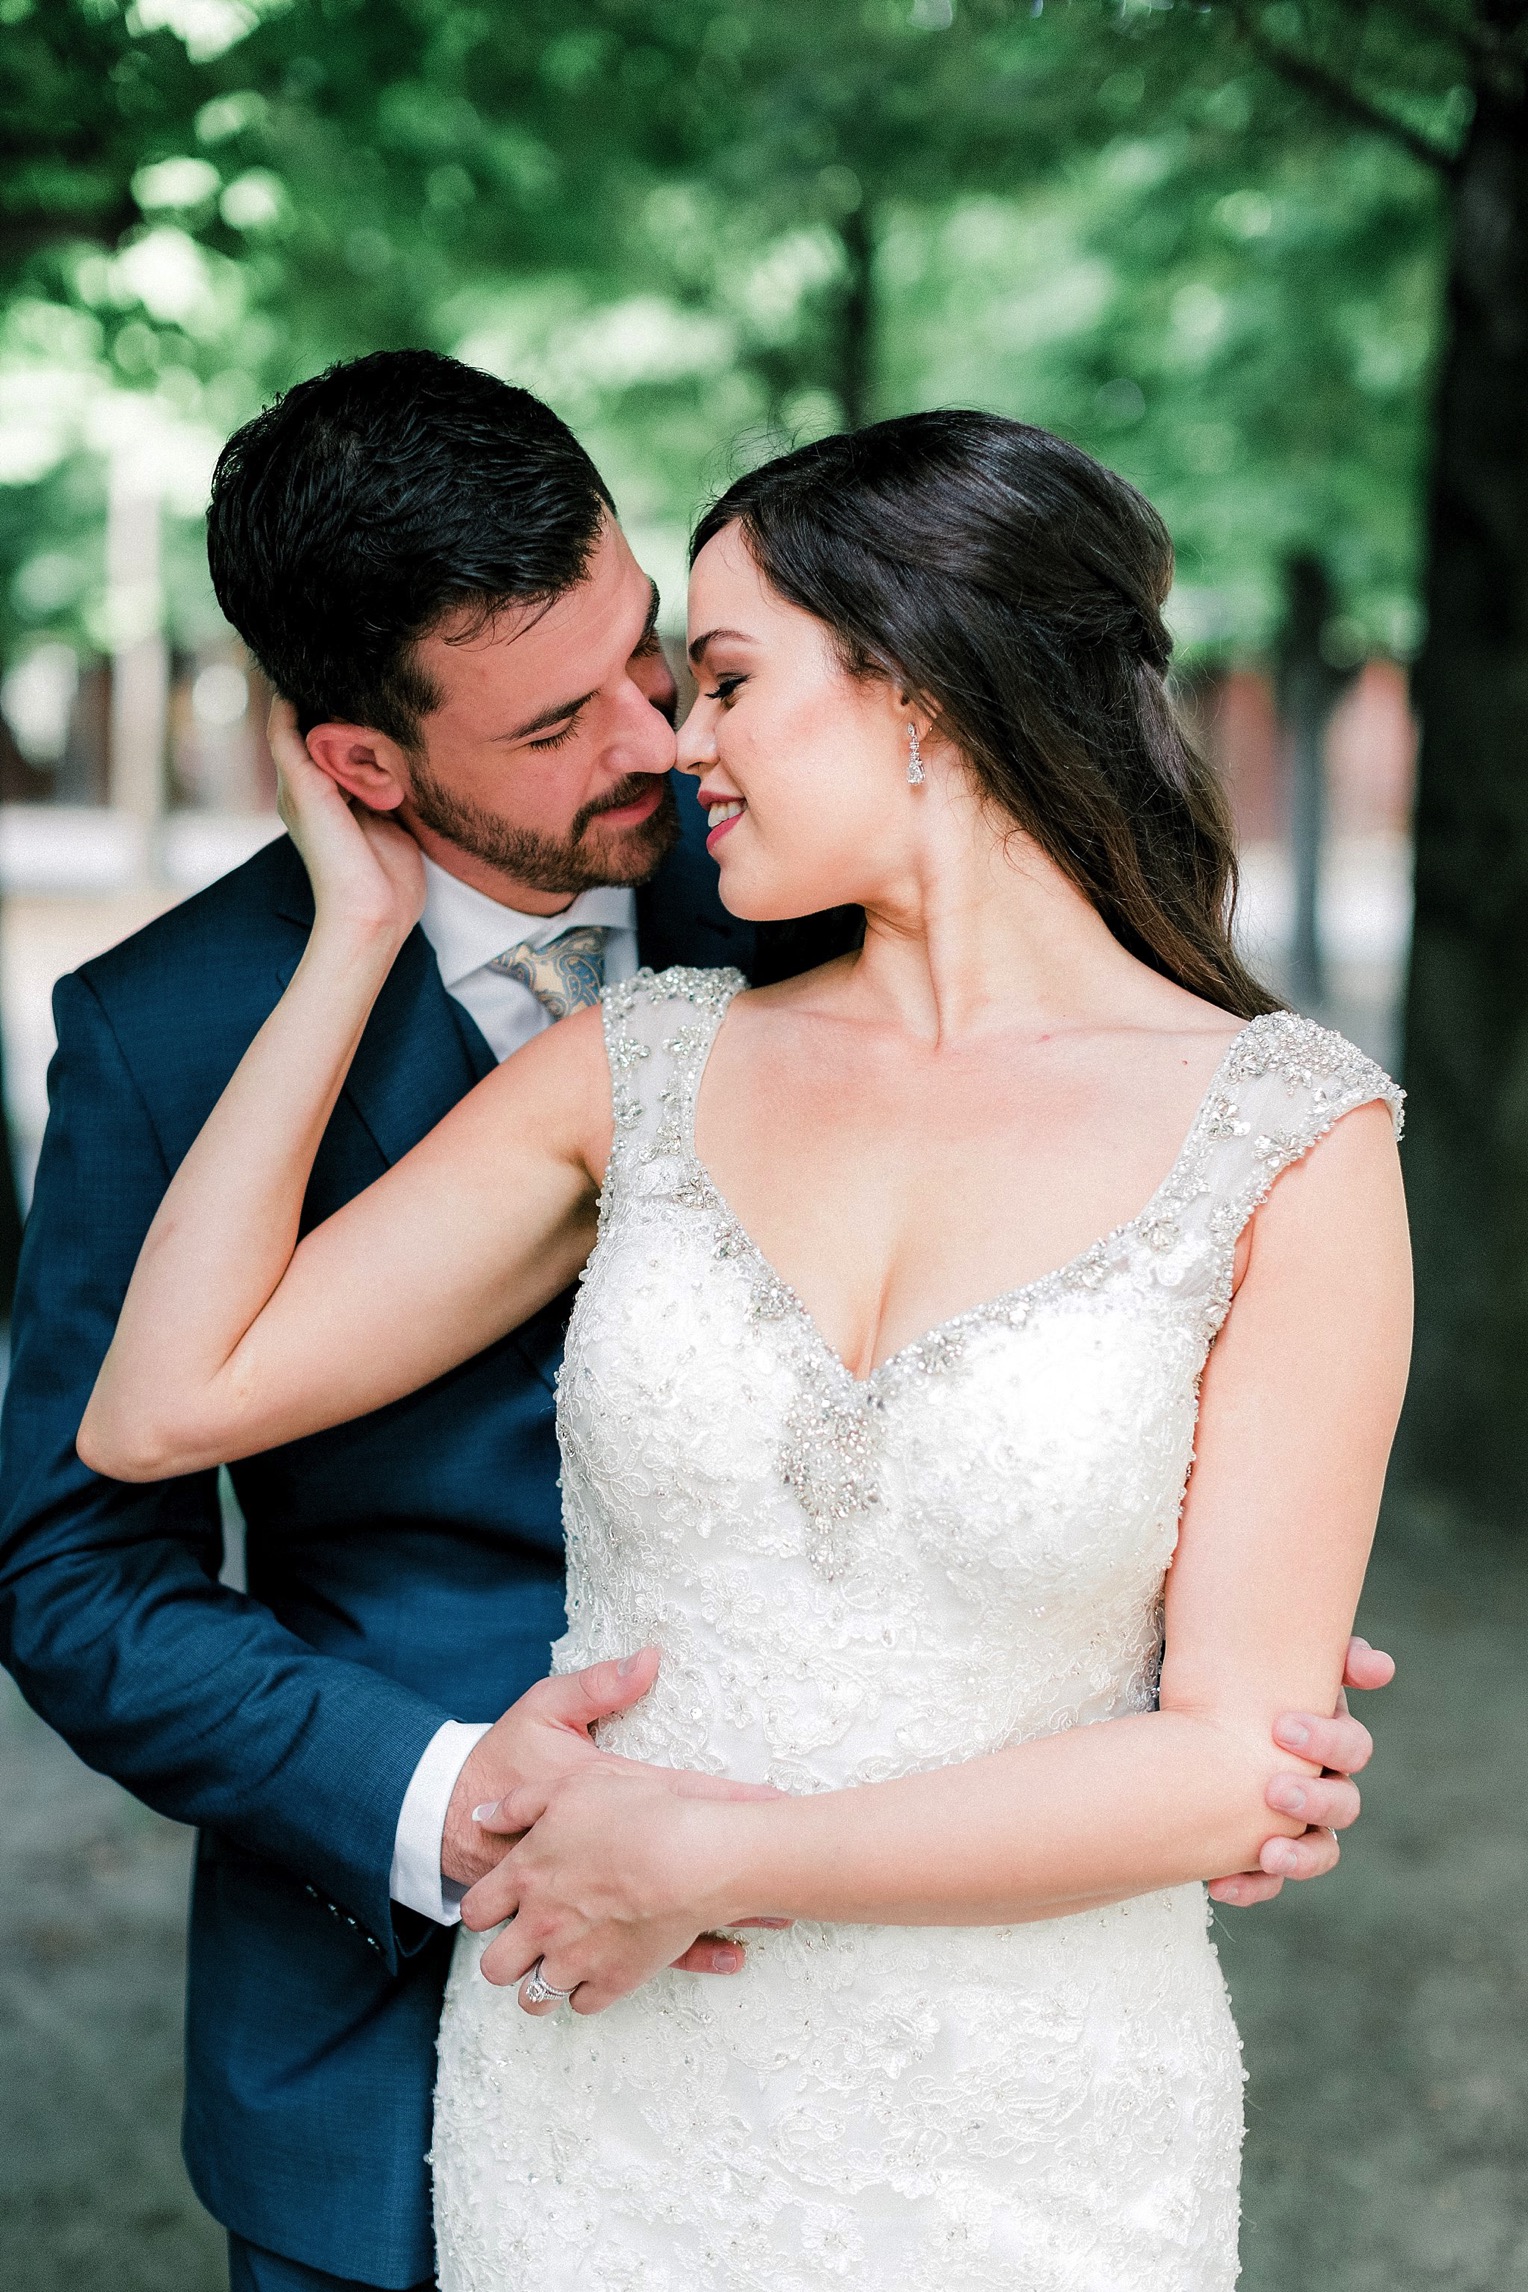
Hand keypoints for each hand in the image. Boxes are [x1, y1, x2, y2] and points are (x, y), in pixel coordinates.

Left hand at [268, 698, 423, 942]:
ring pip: (366, 749)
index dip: (309, 696)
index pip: (300, 725)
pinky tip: (408, 737)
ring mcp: (362, 797)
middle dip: (348, 708)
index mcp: (299, 782)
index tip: (325, 669)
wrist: (372, 910)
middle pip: (337, 733)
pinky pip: (394, 771)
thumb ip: (290, 745)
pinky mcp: (392, 810)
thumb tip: (283, 696)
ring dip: (374, 729)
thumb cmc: (331, 856)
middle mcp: (329, 786)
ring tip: (387, 701)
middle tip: (366, 679)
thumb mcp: (303, 791)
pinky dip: (398, 754)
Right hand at [447, 1646, 787, 1980]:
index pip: (682, 1799)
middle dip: (739, 1880)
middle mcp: (600, 1859)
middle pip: (681, 1870)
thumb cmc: (503, 1760)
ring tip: (773, 1923)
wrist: (444, 1820)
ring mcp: (587, 1903)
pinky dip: (683, 1958)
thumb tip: (648, 1657)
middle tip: (797, 1885)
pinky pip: (636, 1955)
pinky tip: (728, 1957)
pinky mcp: (576, 1929)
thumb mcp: (544, 1711)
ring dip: (719, 1924)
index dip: (734, 1805)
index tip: (786, 1809)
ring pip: (663, 1926)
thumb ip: (596, 1688)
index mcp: (604, 1798)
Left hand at [462, 1760, 750, 2014]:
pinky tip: (598, 1966)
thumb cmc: (635, 1813)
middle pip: (494, 1968)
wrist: (691, 1856)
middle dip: (505, 1958)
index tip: (501, 1906)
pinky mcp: (613, 1981)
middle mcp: (541, 1926)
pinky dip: (587, 1990)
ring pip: (533, 1999)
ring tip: (558, 1964)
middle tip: (525, 1943)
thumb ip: (518, 1804)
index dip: (484, 1910)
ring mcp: (575, 1960)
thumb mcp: (569, 1788)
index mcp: (524, 1878)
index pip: (474, 1913)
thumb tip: (481, 1816)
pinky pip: (583, 2004)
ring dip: (540, 1983)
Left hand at [1209, 1633, 1394, 1906]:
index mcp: (1325, 1737)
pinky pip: (1270, 1882)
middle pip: (1345, 1804)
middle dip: (1314, 1799)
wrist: (1176, 1712)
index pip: (1352, 1747)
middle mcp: (1321, 1782)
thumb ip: (1315, 1648)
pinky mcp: (1260, 1850)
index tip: (1281, 1728)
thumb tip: (1377, 1666)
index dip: (1328, 1742)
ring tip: (1267, 1853)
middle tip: (1273, 1790)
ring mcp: (1294, 1821)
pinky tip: (1220, 1885)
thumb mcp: (1259, 1654)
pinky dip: (1252, 1886)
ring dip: (1300, 1856)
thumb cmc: (1225, 1676)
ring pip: (1321, 1850)